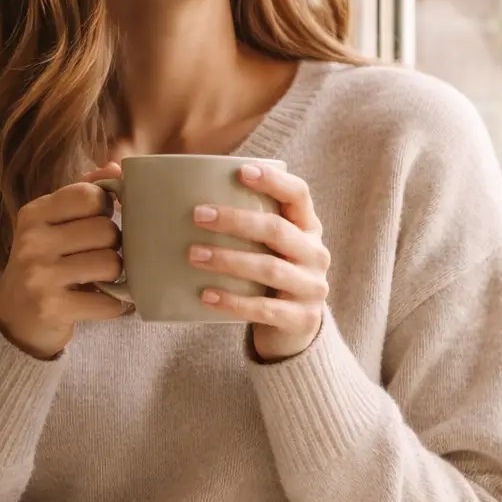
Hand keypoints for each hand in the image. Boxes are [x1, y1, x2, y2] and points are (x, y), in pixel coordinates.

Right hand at [0, 162, 132, 359]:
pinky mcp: (52, 307)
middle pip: (107, 231)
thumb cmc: (44, 263)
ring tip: (99, 279)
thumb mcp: (54, 223)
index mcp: (34, 214)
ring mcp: (39, 275)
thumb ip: (84, 193)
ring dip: (115, 276)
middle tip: (98, 256)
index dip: (106, 208)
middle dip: (113, 246)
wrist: (14, 318)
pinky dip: (114, 305)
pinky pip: (108, 302)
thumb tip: (115, 167)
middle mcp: (32, 241)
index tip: (99, 221)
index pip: (90, 195)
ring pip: (111, 264)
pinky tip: (102, 302)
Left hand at [189, 162, 329, 361]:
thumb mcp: (270, 248)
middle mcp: (316, 254)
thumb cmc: (269, 277)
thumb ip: (248, 226)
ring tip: (193, 254)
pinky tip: (205, 295)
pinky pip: (263, 308)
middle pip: (277, 230)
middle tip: (198, 215)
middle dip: (236, 220)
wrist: (294, 329)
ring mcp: (311, 288)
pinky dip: (232, 302)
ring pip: (270, 268)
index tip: (241, 171)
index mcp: (309, 228)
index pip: (299, 195)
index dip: (273, 181)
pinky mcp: (300, 318)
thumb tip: (186, 196)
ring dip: (228, 260)